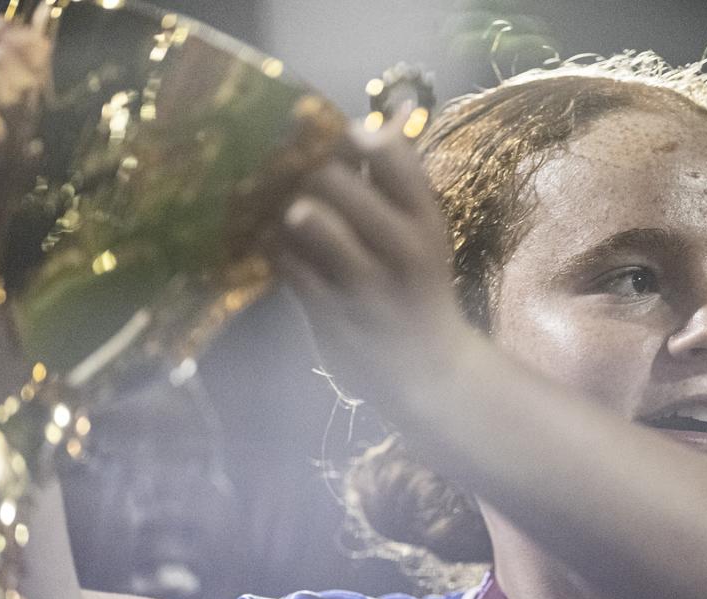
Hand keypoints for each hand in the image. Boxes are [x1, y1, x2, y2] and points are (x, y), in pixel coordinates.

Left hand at [275, 113, 473, 411]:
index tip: (342, 139)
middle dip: (310, 173)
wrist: (428, 369)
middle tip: (304, 181)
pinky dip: (278, 249)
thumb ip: (396, 184)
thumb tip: (370, 122)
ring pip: (308, 219)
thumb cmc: (419, 288)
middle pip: (335, 181)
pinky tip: (284, 250)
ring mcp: (365, 284)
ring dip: (291, 209)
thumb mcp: (424, 234)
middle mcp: (402, 248)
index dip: (357, 136)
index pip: (393, 155)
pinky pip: (288, 264)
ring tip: (294, 215)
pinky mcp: (331, 313)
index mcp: (427, 221)